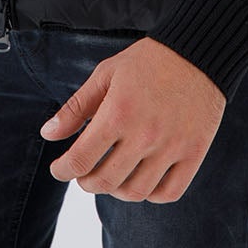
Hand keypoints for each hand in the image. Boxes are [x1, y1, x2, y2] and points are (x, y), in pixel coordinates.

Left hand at [40, 37, 225, 203]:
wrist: (200, 52)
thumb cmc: (148, 61)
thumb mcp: (106, 74)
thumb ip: (76, 107)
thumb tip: (47, 134)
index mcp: (118, 112)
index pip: (80, 160)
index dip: (63, 170)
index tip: (60, 168)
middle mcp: (145, 134)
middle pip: (104, 181)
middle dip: (86, 182)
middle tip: (84, 173)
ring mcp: (172, 147)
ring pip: (135, 192)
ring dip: (116, 190)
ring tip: (112, 176)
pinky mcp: (194, 153)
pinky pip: (168, 192)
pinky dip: (151, 194)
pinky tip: (142, 178)